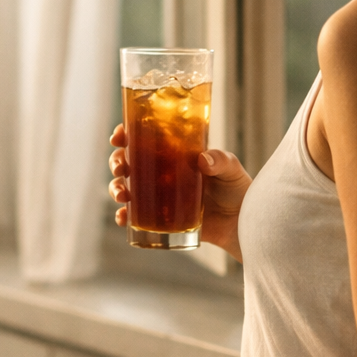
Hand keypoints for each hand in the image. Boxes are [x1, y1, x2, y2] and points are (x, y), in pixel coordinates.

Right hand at [108, 125, 252, 259]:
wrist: (241, 222)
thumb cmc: (237, 189)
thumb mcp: (231, 169)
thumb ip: (221, 160)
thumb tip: (202, 160)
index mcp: (174, 152)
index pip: (143, 137)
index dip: (126, 134)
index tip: (118, 136)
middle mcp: (161, 171)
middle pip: (128, 161)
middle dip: (116, 161)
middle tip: (120, 167)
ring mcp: (158, 195)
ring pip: (125, 187)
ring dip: (115, 188)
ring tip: (122, 195)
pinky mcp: (159, 218)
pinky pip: (134, 216)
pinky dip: (123, 217)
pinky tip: (123, 217)